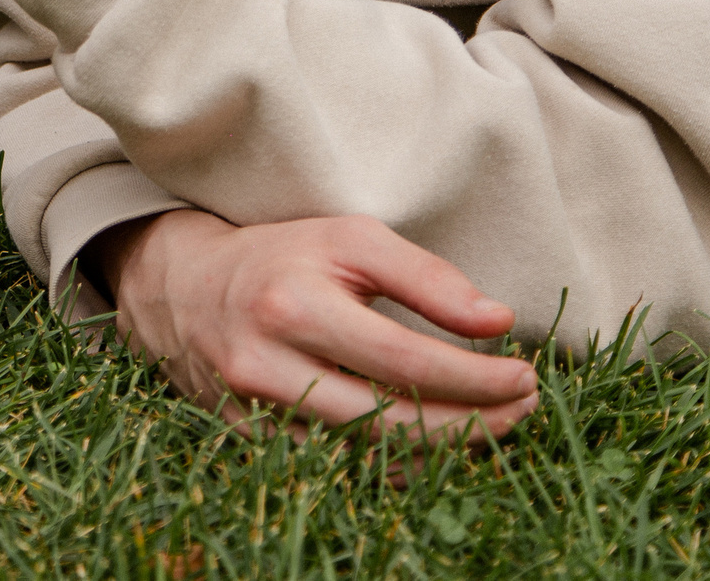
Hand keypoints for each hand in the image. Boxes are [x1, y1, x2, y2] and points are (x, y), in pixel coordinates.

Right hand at [93, 209, 538, 446]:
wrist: (183, 289)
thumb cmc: (281, 257)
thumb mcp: (350, 239)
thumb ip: (427, 276)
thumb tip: (499, 322)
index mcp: (294, 308)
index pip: (407, 362)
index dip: (478, 379)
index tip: (526, 376)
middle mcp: (268, 367)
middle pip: (393, 421)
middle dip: (474, 423)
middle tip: (523, 407)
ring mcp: (256, 414)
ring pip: (371, 457)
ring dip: (443, 450)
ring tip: (490, 424)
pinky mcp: (252, 443)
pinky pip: (342, 469)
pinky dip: (397, 463)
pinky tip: (434, 441)